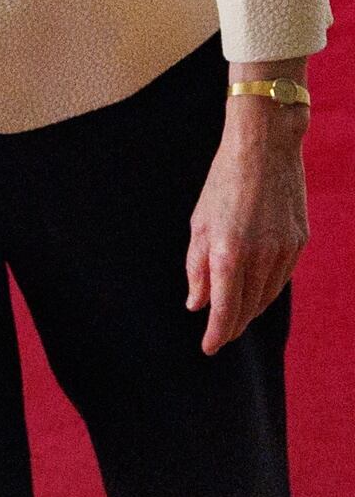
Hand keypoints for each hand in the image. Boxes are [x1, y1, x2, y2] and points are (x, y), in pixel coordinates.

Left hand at [185, 81, 309, 354]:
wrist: (265, 149)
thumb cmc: (223, 183)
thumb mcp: (199, 223)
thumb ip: (197, 267)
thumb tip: (197, 304)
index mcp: (229, 251)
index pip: (225, 309)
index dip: (216, 333)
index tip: (208, 348)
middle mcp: (260, 256)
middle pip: (248, 308)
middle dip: (232, 325)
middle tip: (218, 336)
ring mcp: (285, 251)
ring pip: (267, 296)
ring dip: (250, 310)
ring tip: (235, 318)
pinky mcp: (300, 242)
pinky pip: (281, 278)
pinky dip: (266, 290)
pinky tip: (255, 292)